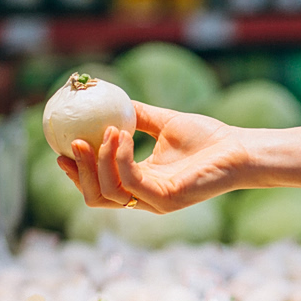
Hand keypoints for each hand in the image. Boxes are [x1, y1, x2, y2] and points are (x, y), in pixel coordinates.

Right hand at [57, 102, 249, 212]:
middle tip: (71, 143)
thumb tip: (111, 98)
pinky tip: (120, 134)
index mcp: (142, 184)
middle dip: (78, 172)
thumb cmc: (209, 138)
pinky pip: (130, 180)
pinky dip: (119, 157)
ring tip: (104, 131)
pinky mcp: (166, 199)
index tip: (61, 147)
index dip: (76, 172)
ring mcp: (155, 202)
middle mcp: (145, 198)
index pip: (100, 187)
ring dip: (99, 160)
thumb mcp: (164, 123)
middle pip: (96, 197)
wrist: (239, 149)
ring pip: (108, 192)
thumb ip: (137, 116)